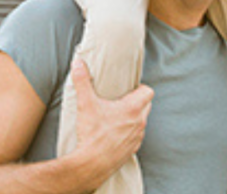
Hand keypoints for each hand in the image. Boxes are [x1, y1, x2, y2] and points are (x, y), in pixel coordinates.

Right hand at [72, 59, 153, 178]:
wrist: (92, 163)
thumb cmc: (92, 133)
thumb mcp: (85, 103)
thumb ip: (82, 81)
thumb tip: (78, 62)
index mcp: (133, 108)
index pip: (148, 91)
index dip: (140, 88)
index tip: (128, 89)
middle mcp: (139, 122)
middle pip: (147, 105)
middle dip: (137, 101)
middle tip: (120, 101)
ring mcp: (137, 137)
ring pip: (141, 122)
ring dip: (133, 118)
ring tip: (116, 117)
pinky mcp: (132, 150)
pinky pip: (135, 137)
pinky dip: (128, 133)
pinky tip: (114, 133)